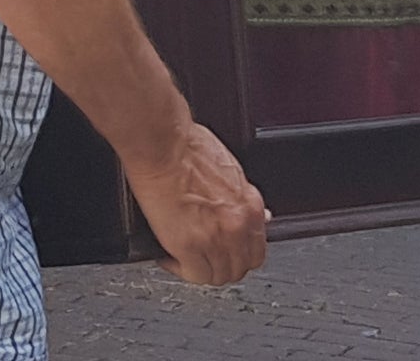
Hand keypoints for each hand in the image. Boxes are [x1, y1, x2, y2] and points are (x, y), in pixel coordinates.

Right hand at [123, 120, 269, 285]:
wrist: (162, 143)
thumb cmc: (186, 146)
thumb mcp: (229, 169)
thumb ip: (242, 198)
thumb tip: (252, 214)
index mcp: (249, 205)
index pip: (256, 250)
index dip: (238, 255)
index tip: (224, 251)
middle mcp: (237, 225)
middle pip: (239, 268)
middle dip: (220, 265)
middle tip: (202, 256)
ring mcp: (214, 239)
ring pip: (217, 276)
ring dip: (199, 269)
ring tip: (182, 257)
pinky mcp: (188, 246)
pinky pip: (191, 274)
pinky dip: (178, 269)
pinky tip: (168, 255)